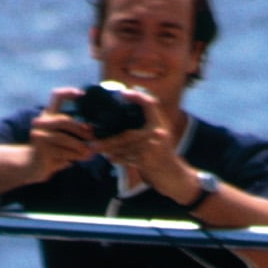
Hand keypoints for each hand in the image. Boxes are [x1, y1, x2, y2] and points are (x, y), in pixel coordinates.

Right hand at [25, 88, 94, 183]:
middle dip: (80, 129)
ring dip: (80, 146)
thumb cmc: (52, 150)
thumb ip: (75, 132)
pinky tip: (82, 158)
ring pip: (64, 138)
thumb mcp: (62, 137)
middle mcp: (42, 123)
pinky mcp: (41, 151)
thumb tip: (94, 133)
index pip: (56, 97)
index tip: (82, 95)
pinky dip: (75, 156)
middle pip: (63, 120)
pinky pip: (62, 152)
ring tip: (90, 152)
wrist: (31, 166)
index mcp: (48, 115)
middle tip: (92, 137)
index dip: (68, 92)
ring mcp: (39, 137)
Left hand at [95, 87, 196, 201]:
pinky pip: (127, 158)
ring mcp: (152, 148)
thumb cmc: (162, 155)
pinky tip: (111, 158)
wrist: (173, 175)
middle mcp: (157, 133)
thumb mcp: (159, 135)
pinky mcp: (147, 161)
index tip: (124, 92)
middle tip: (94, 136)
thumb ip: (147, 124)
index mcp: (159, 124)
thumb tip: (128, 109)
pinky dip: (118, 159)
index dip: (138, 97)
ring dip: (109, 149)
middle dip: (109, 138)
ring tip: (98, 148)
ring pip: (124, 148)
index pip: (150, 104)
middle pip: (127, 134)